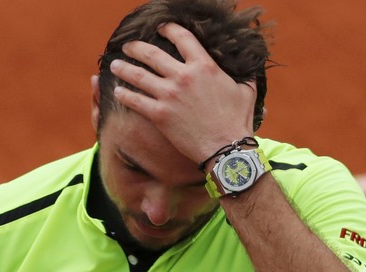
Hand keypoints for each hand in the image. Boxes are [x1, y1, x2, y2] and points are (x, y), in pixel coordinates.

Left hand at [109, 23, 256, 163]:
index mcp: (204, 66)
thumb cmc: (237, 121)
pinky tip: (117, 92)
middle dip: (136, 48)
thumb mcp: (246, 90)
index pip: (181, 37)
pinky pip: (135, 100)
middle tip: (128, 46)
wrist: (226, 149)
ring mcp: (169, 95)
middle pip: (152, 53)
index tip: (159, 28)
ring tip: (115, 65)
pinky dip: (124, 94)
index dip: (167, 29)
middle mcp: (183, 76)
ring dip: (123, 68)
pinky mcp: (159, 115)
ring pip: (138, 75)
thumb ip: (245, 74)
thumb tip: (250, 65)